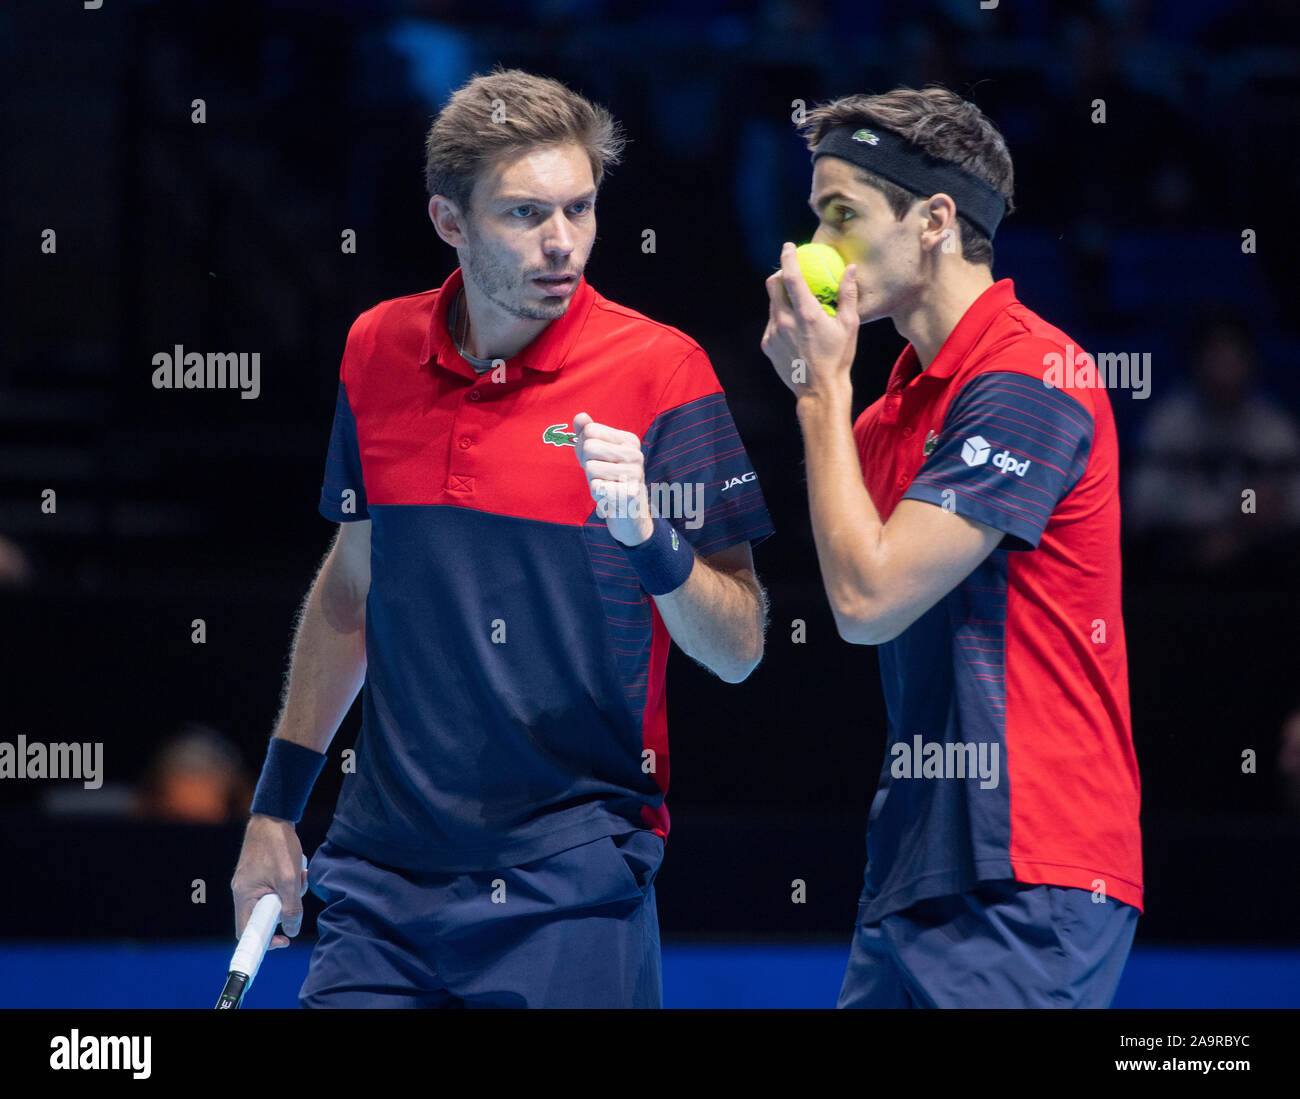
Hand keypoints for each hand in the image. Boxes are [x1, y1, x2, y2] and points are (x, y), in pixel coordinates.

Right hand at [231, 814, 307, 949]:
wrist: (274, 816)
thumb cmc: (278, 845)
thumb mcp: (289, 879)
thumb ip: (291, 908)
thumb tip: (292, 929)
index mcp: (244, 895)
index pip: (247, 931)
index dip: (264, 940)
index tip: (284, 940)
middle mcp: (242, 891)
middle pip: (263, 916)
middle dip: (285, 910)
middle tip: (297, 895)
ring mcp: (249, 882)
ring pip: (272, 901)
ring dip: (290, 894)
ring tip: (300, 875)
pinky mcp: (258, 874)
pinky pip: (273, 889)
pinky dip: (287, 884)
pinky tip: (297, 870)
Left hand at [572, 412, 654, 546]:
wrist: (629, 513)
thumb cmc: (609, 478)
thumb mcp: (596, 454)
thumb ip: (586, 433)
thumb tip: (580, 416)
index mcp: (629, 440)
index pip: (590, 430)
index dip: (584, 447)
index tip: (595, 459)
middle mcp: (635, 454)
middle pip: (589, 446)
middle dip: (586, 464)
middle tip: (599, 475)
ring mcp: (635, 473)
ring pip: (591, 468)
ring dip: (592, 480)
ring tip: (605, 485)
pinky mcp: (630, 493)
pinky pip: (596, 487)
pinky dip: (597, 494)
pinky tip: (609, 497)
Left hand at [761, 241, 858, 398]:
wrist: (818, 390)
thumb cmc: (838, 358)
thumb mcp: (849, 326)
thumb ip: (848, 294)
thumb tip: (851, 269)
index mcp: (806, 313)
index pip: (791, 276)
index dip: (788, 257)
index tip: (789, 246)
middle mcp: (785, 321)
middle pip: (772, 286)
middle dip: (779, 274)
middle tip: (790, 274)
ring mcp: (773, 333)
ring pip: (771, 304)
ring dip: (780, 298)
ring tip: (795, 304)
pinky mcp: (768, 345)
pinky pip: (771, 323)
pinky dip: (780, 318)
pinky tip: (793, 326)